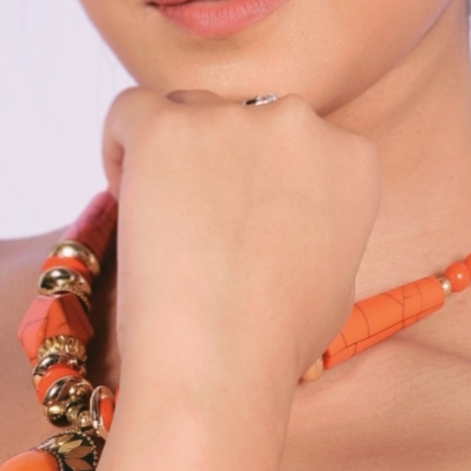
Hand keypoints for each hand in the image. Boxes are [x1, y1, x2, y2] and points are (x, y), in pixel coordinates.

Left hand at [101, 87, 380, 397]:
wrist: (221, 361)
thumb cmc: (275, 343)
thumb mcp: (334, 282)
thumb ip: (319, 229)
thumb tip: (290, 223)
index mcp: (351, 159)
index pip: (294, 143)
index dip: (259, 183)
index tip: (238, 227)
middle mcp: (300, 124)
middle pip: (242, 120)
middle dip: (218, 167)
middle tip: (197, 230)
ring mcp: (233, 118)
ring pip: (187, 112)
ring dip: (171, 158)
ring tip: (160, 224)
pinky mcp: (168, 128)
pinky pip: (130, 110)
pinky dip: (119, 147)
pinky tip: (123, 196)